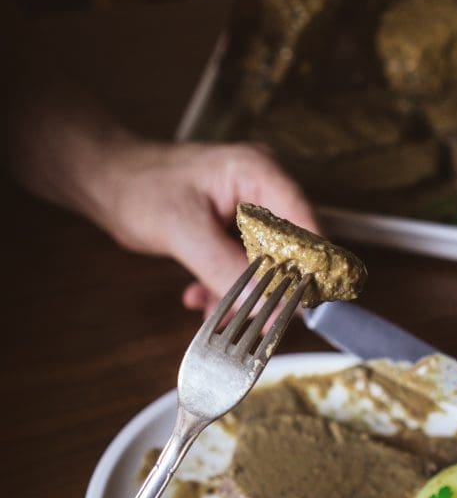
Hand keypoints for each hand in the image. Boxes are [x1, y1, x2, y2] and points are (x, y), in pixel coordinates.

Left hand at [92, 139, 318, 314]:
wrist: (107, 181)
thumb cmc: (139, 188)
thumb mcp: (184, 232)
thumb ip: (226, 269)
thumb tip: (265, 305)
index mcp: (260, 174)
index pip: (306, 226)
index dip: (308, 271)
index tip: (298, 309)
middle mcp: (264, 189)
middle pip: (291, 250)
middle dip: (269, 291)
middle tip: (252, 323)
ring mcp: (250, 209)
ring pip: (267, 265)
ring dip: (243, 295)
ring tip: (212, 315)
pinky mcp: (235, 229)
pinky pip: (246, 267)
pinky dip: (226, 288)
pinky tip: (199, 299)